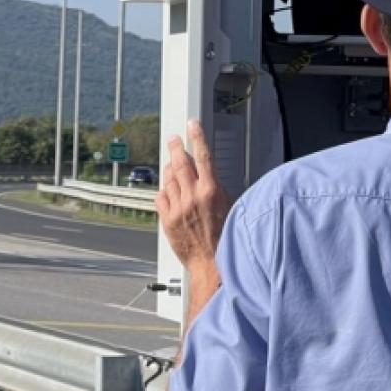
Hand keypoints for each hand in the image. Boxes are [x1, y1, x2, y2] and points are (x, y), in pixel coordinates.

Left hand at [157, 119, 233, 280]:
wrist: (211, 264)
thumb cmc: (225, 240)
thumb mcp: (230, 208)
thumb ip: (216, 189)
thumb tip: (208, 177)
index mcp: (211, 191)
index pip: (203, 156)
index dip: (197, 137)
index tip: (192, 125)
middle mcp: (193, 197)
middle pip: (180, 163)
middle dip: (176, 148)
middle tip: (174, 140)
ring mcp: (178, 208)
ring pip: (168, 179)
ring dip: (170, 170)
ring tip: (172, 167)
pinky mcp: (167, 219)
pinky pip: (160, 197)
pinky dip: (164, 192)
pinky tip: (169, 192)